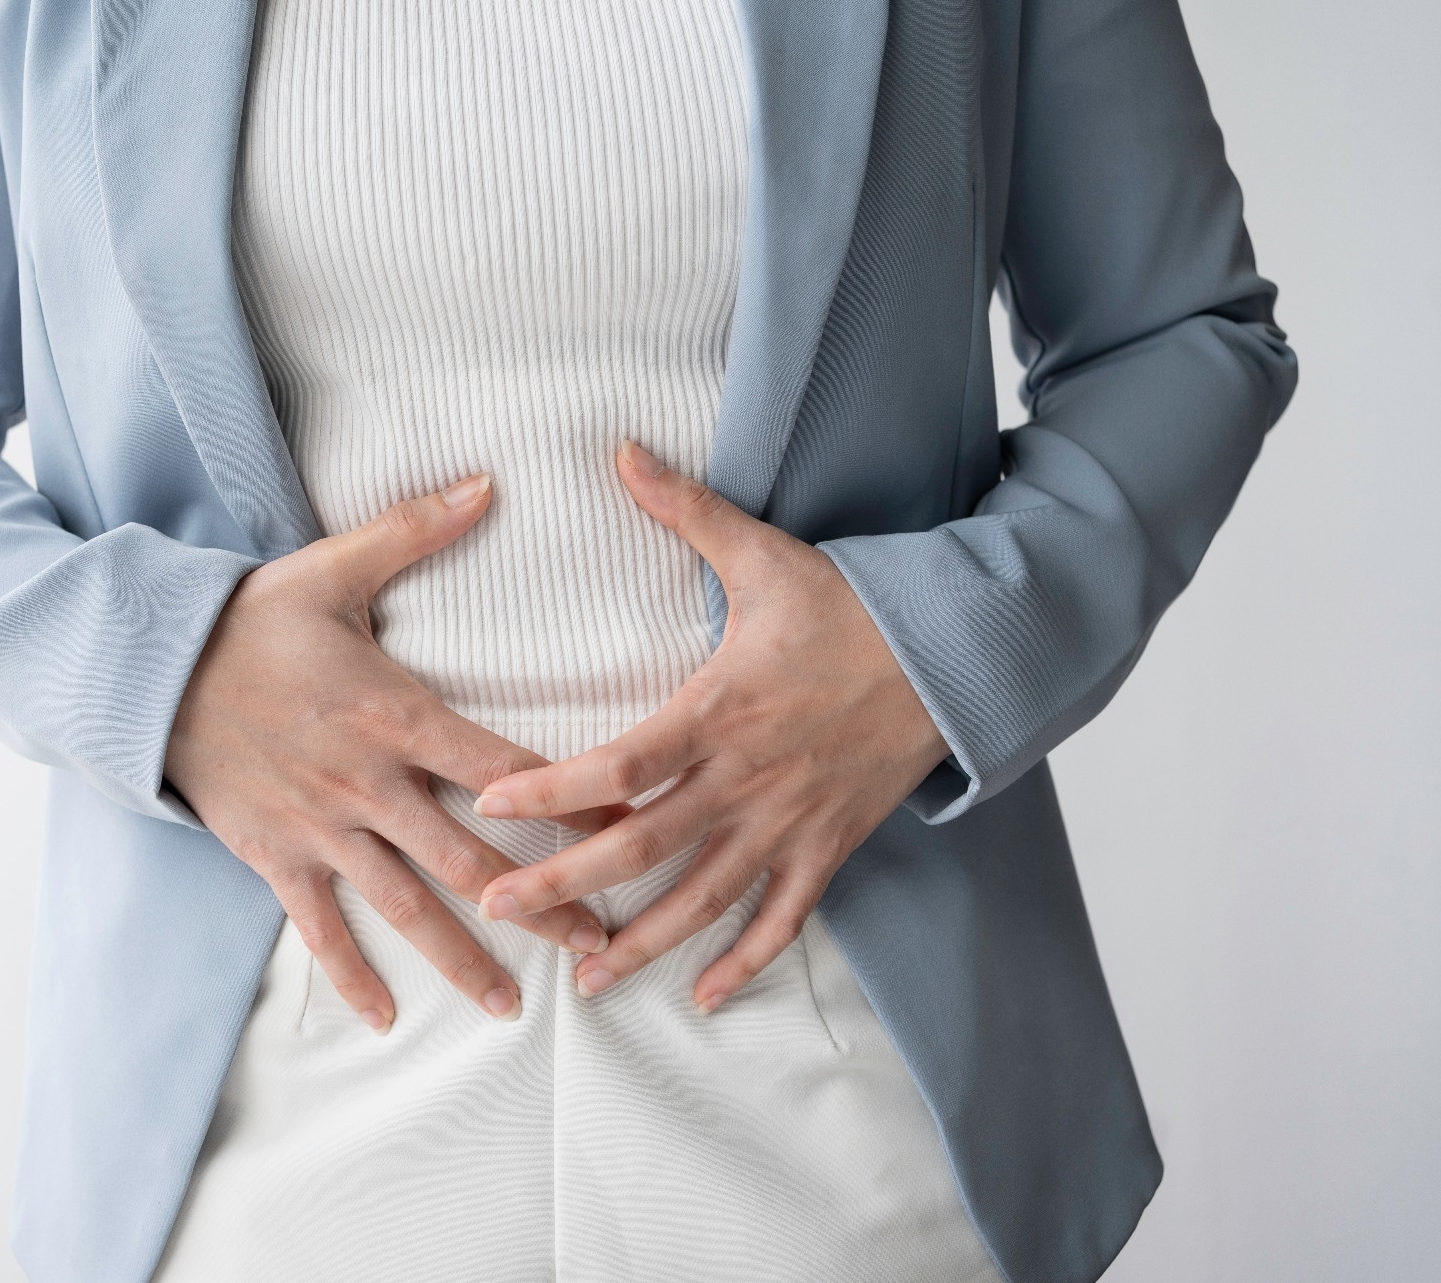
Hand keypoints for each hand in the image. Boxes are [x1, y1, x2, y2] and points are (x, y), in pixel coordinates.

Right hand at [165, 474, 616, 1033]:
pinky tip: (386, 1017)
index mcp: (396, 715)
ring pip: (407, 906)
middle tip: (600, 943)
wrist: (147, 670)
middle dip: (542, 901)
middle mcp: (369, 784)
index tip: (628, 828)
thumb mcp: (332, 569)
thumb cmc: (247, 620)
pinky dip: (351, 974)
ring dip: (463, 959)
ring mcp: (323, 828)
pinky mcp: (276, 855)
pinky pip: (321, 927)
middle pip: (473, 857)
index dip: (570, 798)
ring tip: (514, 1005)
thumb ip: (415, 530)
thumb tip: (487, 483)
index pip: (504, 765)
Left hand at [471, 441, 949, 1013]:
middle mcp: (745, 780)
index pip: (619, 762)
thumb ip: (685, 510)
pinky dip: (746, 961)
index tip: (489, 805)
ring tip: (585, 981)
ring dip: (642, 943)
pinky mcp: (827, 848)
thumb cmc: (852, 608)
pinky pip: (783, 920)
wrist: (955, 657)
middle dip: (565, 883)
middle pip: (642, 845)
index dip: (553, 789)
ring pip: (704, 898)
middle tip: (498, 910)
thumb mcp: (765, 555)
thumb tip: (620, 451)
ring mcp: (788, 823)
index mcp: (718, 712)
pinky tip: (705, 995)